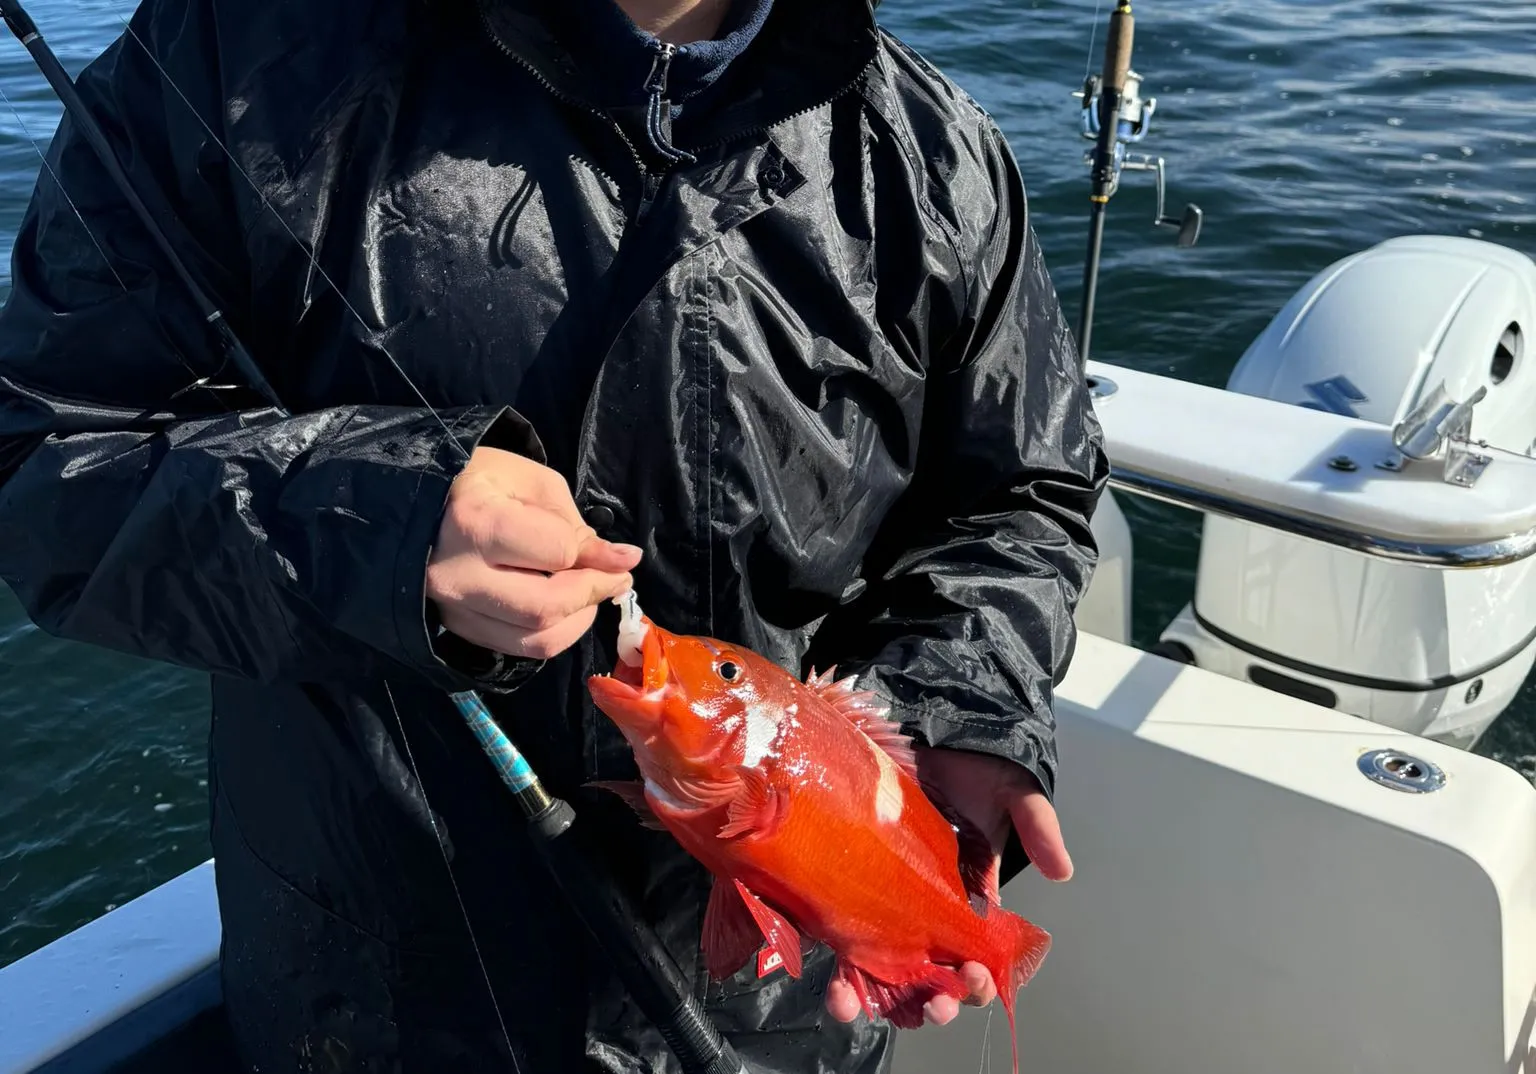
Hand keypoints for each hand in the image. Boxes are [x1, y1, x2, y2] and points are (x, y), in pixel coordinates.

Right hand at [426, 446, 640, 659]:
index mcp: (476, 522)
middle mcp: (458, 575)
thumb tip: (622, 562)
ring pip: (534, 641)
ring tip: (587, 593)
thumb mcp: (534, 484)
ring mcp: (452, 609)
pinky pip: (518, 648)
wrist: (419, 502)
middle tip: (615, 580)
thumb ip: (576, 527)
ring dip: (577, 621)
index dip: (600, 558)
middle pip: (545, 608)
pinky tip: (561, 608)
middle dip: (593, 596)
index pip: (558, 554)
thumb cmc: (481, 481)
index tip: (623, 556)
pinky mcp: (457, 629)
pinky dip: (552, 632)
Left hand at [824, 747, 1069, 1027]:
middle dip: (923, 1000)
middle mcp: (926, 902)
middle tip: (924, 1007)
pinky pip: (836, 916)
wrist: (934, 723)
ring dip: (864, 989)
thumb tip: (1063, 871)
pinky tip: (818, 961)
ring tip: (850, 1002)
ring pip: (874, 957)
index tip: (970, 978)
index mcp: (969, 897)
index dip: (972, 980)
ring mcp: (885, 889)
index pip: (972, 956)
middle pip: (923, 970)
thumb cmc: (979, 764)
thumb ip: (1037, 827)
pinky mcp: (848, 868)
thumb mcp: (1015, 793)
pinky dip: (827, 944)